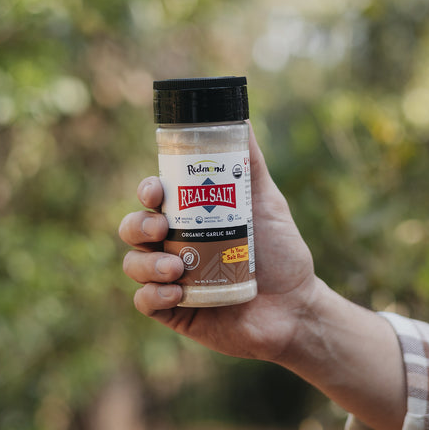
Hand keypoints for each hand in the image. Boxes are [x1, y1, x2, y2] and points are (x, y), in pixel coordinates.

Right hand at [119, 124, 405, 429]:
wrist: (295, 306)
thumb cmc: (280, 252)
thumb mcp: (266, 202)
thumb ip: (250, 164)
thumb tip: (242, 119)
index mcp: (188, 218)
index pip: (152, 199)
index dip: (146, 191)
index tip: (155, 191)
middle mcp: (173, 245)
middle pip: (133, 228)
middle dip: (138, 224)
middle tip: (161, 228)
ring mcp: (170, 278)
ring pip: (133, 264)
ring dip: (147, 263)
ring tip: (176, 268)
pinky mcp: (174, 310)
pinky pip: (145, 302)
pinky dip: (154, 295)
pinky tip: (178, 292)